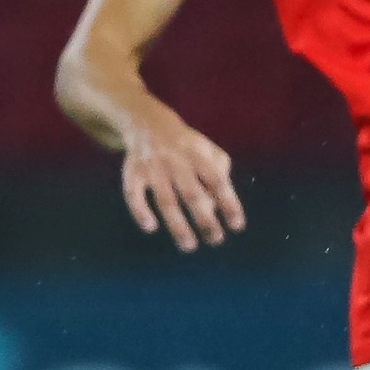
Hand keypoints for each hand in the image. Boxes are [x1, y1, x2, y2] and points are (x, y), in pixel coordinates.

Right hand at [121, 102, 243, 251]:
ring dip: (177, 225)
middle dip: (205, 220)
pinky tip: (151, 227)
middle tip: (216, 240)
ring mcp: (153, 167)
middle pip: (192, 195)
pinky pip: (133, 194)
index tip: (237, 226)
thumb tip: (219, 207)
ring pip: (165, 200)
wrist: (147, 123)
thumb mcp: (210, 152)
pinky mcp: (133, 172)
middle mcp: (176, 162)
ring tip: (189, 246)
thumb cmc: (188, 146)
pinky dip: (140, 211)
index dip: (229, 204)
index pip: (218, 182)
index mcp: (199, 156)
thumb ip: (220, 176)